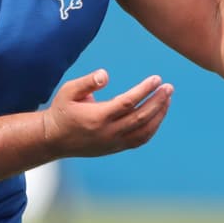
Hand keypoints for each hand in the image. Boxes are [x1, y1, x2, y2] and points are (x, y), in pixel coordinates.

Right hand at [42, 69, 173, 156]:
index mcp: (97, 117)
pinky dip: (153, 128)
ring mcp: (113, 142)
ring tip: (167, 98)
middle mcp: (108, 132)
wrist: (54, 139)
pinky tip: (159, 114)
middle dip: (158, 101)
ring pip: (144, 131)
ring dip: (159, 114)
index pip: (128, 103)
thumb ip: (87, 82)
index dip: (144, 90)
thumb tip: (105, 74)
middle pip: (140, 117)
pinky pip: (140, 140)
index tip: (157, 79)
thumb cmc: (62, 111)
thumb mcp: (68, 91)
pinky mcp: (116, 148)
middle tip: (169, 87)